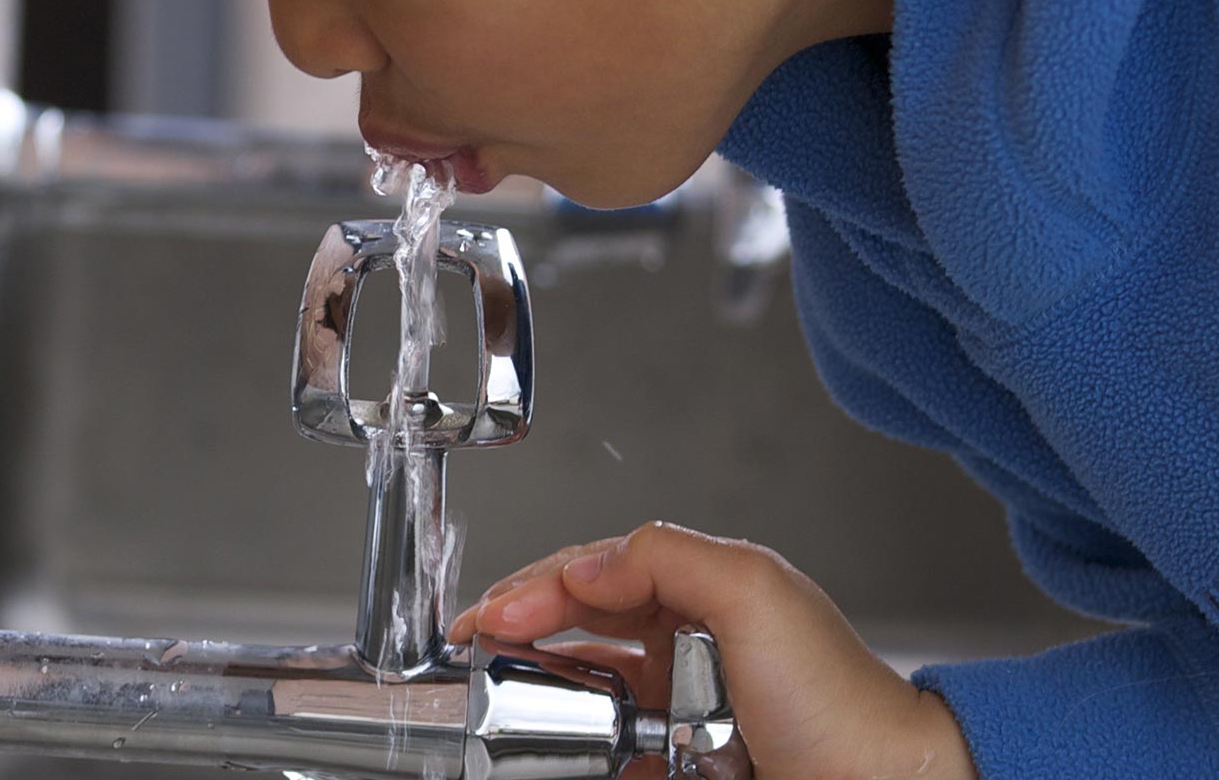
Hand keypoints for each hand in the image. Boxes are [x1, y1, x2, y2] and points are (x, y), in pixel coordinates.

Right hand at [449, 522, 977, 779]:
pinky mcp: (682, 760)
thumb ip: (664, 555)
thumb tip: (585, 563)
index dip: (533, 588)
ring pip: (588, 683)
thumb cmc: (842, 702)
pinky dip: (578, 746)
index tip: (488, 618)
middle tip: (473, 650)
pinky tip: (557, 746)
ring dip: (540, 684)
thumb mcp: (752, 590)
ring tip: (499, 694)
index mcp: (701, 589)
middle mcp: (689, 640)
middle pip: (579, 622)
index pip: (594, 571)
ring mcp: (684, 703)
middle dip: (520, 627)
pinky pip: (612, 746)